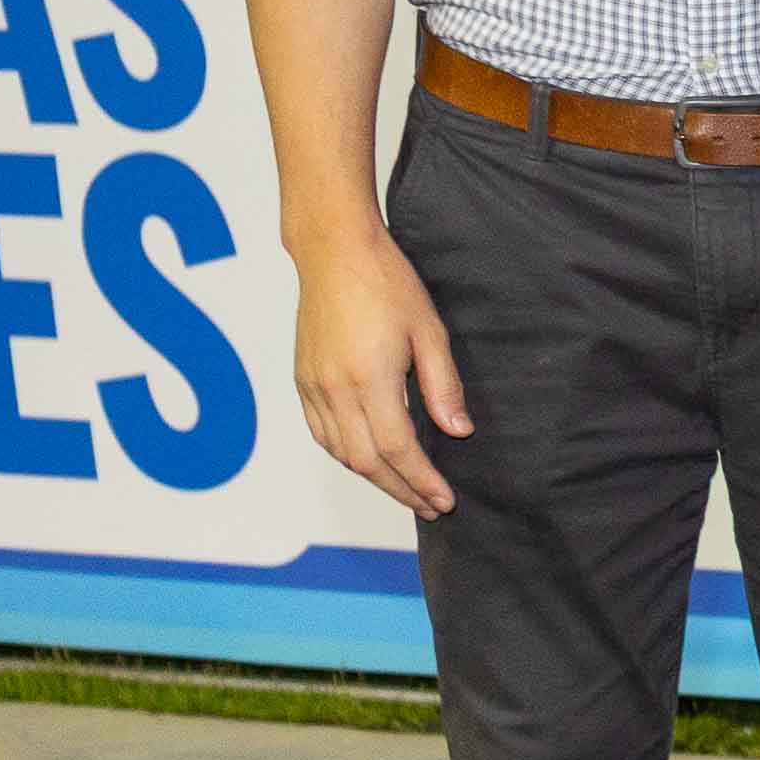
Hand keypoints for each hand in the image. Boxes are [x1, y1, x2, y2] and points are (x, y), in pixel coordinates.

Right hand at [286, 223, 471, 516]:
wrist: (333, 252)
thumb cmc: (387, 283)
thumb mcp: (430, 331)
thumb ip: (442, 386)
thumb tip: (457, 432)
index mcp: (368, 379)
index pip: (398, 449)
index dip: (422, 480)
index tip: (445, 500)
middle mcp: (334, 389)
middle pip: (367, 461)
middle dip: (401, 490)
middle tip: (431, 507)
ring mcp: (312, 386)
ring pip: (341, 452)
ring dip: (374, 478)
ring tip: (407, 489)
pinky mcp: (302, 380)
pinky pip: (321, 434)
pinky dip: (347, 455)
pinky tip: (370, 460)